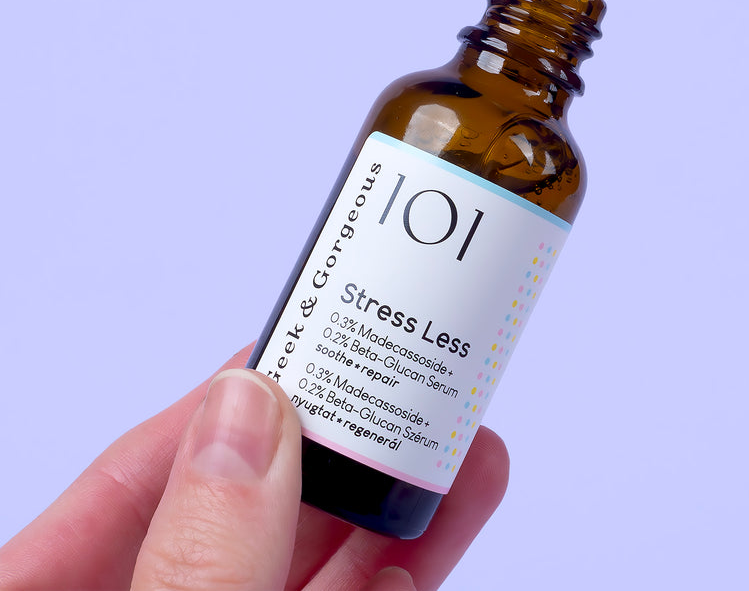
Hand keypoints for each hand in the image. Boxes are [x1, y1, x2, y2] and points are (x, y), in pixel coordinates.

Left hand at [0, 347, 507, 590]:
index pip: (131, 479)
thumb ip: (194, 560)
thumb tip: (250, 408)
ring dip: (396, 491)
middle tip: (407, 355)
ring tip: (463, 419)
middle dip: (337, 433)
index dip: (223, 400)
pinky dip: (408, 563)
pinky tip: (455, 505)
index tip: (301, 339)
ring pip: (317, 560)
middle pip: (245, 507)